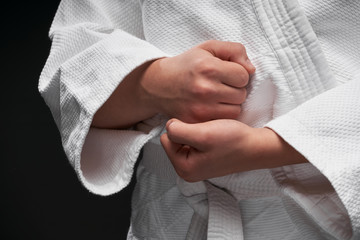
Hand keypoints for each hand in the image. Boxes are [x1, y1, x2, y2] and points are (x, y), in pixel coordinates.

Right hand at [92, 40, 254, 128]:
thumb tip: (251, 70)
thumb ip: (234, 51)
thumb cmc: (187, 65)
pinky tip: (211, 107)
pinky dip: (221, 115)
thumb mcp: (208, 48)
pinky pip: (223, 121)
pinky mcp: (196, 122)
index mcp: (208, 68)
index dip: (237, 74)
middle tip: (220, 85)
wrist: (159, 85)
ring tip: (216, 96)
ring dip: (230, 104)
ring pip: (235, 110)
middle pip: (241, 95)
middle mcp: (205, 89)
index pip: (244, 76)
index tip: (226, 74)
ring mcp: (200, 108)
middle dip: (235, 89)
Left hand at [160, 118, 306, 181]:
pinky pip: (194, 142)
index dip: (181, 129)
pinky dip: (202, 135)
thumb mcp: (203, 134)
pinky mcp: (204, 159)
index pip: (166, 139)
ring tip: (211, 133)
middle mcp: (187, 170)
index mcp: (184, 168)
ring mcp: (196, 165)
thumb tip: (168, 126)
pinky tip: (214, 136)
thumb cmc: (234, 141)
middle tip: (206, 131)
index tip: (199, 129)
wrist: (256, 146)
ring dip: (195, 132)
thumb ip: (178, 131)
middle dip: (188, 131)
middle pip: (173, 140)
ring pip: (184, 139)